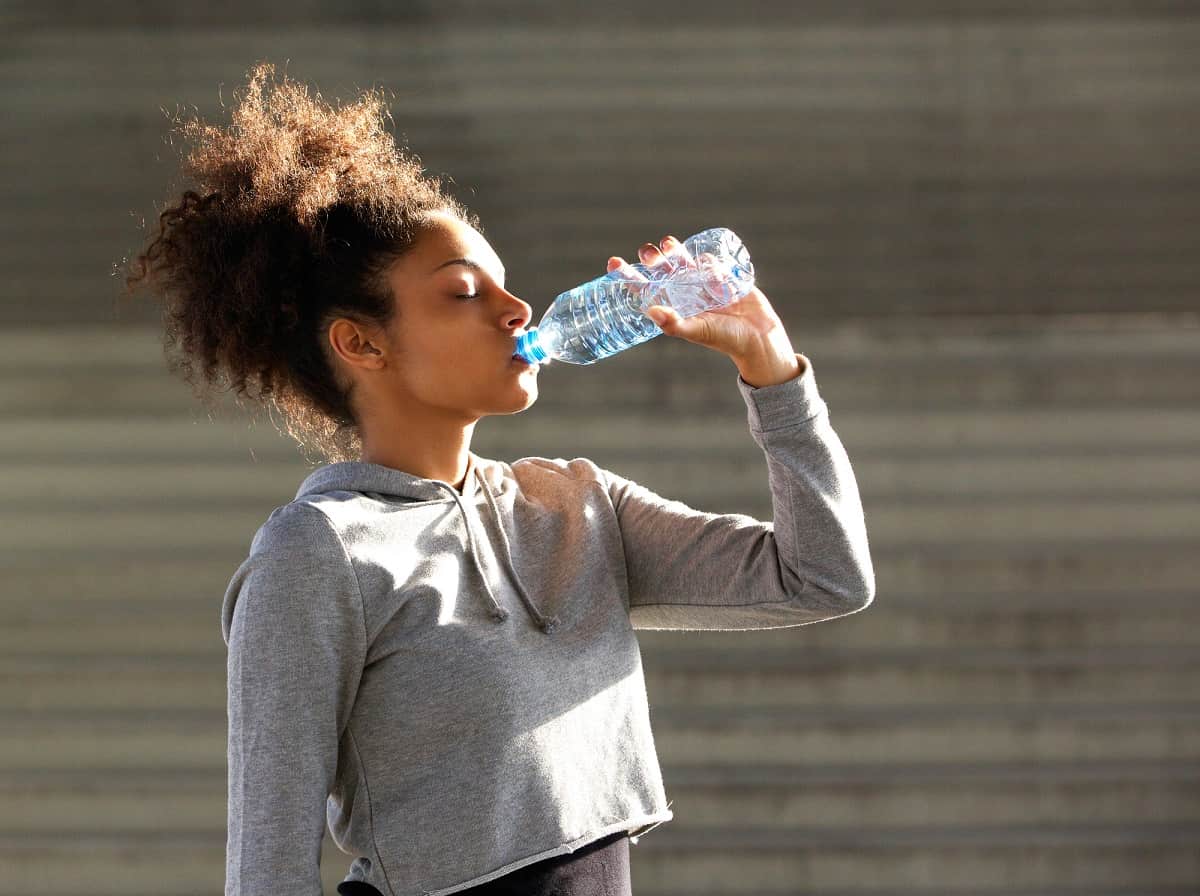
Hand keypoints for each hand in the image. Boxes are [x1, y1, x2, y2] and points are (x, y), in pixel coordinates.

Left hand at [606, 235, 803, 385]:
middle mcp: (686, 296)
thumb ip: (675, 324)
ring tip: (668, 243)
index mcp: (675, 308)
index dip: (628, 276)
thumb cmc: (726, 339)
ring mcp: (704, 286)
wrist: (760, 338)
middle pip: (662, 272)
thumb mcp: (698, 331)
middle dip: (652, 260)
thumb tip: (650, 310)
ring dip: (674, 252)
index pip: (645, 290)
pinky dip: (706, 258)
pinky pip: (710, 263)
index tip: (613, 263)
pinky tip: (706, 260)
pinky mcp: (723, 279)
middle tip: (648, 252)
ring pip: (683, 263)